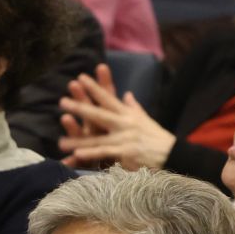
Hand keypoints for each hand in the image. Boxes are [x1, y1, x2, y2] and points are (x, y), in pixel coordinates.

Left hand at [58, 62, 175, 168]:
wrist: (174, 155)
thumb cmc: (157, 138)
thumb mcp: (146, 119)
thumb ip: (133, 107)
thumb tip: (127, 94)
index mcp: (128, 114)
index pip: (108, 98)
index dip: (94, 88)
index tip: (81, 77)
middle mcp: (125, 124)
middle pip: (99, 114)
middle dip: (81, 107)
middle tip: (62, 101)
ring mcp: (124, 139)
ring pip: (97, 138)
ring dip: (78, 140)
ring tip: (60, 142)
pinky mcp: (126, 154)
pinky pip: (105, 154)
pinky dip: (91, 154)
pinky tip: (77, 155)